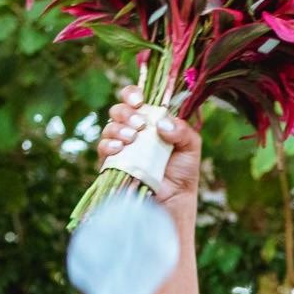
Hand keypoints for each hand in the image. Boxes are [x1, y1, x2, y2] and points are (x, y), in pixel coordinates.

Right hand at [96, 86, 203, 205]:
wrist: (175, 199)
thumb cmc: (183, 170)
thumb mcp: (191, 146)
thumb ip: (182, 130)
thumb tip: (161, 123)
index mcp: (149, 119)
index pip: (133, 98)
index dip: (131, 94)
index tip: (139, 100)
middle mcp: (132, 130)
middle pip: (118, 110)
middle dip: (126, 113)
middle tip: (140, 124)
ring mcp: (121, 146)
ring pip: (109, 127)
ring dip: (118, 129)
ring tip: (132, 138)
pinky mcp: (112, 163)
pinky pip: (103, 149)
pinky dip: (109, 145)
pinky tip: (119, 148)